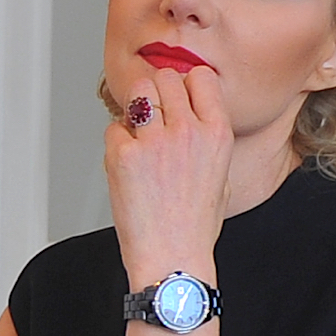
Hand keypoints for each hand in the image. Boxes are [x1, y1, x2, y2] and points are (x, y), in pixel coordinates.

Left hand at [104, 65, 233, 287]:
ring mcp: (155, 141)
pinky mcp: (124, 154)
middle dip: (158, 94)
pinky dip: (117, 141)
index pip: (201, 77)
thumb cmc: (194, 224)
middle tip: (154, 117)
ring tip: (140, 134)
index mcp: (217, 133)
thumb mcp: (221, 175)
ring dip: (137, 108)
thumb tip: (189, 112)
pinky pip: (114, 127)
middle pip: (166, 79)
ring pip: (139, 91)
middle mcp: (188, 131)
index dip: (187, 85)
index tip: (179, 98)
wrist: (172, 259)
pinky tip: (127, 163)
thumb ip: (206, 137)